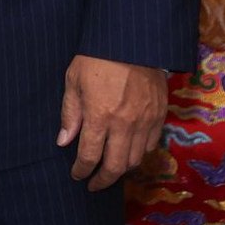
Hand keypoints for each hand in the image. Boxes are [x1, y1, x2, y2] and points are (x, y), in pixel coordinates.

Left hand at [58, 54, 168, 189]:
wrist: (131, 39)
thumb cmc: (96, 57)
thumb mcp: (73, 80)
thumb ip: (70, 113)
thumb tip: (63, 141)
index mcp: (99, 115)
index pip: (89, 156)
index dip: (81, 170)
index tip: (77, 175)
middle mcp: (124, 123)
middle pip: (116, 166)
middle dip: (103, 180)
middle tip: (94, 184)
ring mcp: (145, 120)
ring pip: (136, 159)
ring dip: (122, 169)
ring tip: (111, 169)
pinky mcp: (160, 114)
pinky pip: (151, 144)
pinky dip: (140, 153)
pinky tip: (130, 151)